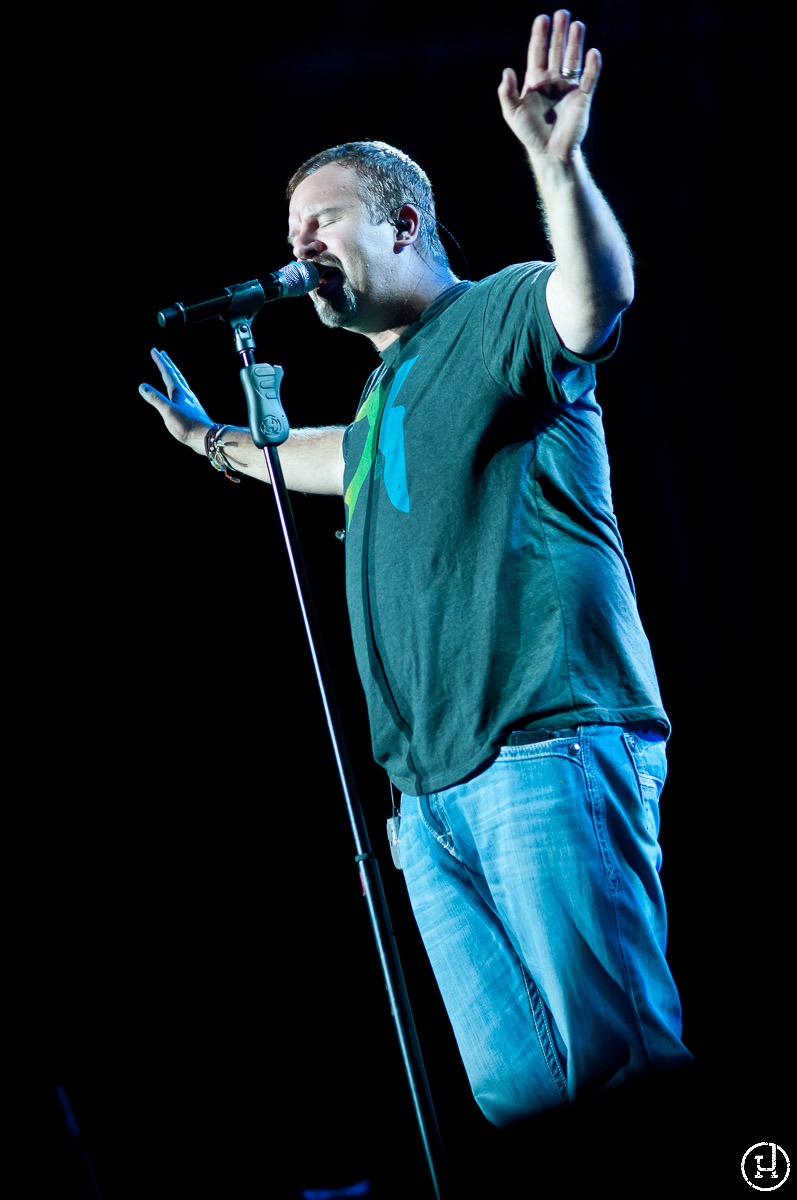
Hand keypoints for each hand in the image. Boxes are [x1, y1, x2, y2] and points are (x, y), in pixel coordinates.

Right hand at [139, 348, 211, 454]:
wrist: (206, 437)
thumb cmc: (187, 426)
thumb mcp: (168, 412)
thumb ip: (156, 399)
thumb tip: (142, 386)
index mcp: (178, 392)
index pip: (167, 372)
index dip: (160, 361)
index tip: (154, 350)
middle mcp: (185, 393)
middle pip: (175, 374)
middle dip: (167, 363)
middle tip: (162, 353)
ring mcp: (189, 400)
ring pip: (180, 382)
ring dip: (174, 372)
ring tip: (170, 368)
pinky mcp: (192, 408)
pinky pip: (183, 391)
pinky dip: (178, 385)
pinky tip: (179, 391)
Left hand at [498, 10, 600, 162]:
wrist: (550, 152)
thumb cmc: (530, 133)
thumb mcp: (512, 113)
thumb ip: (507, 92)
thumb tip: (507, 70)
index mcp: (536, 81)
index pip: (538, 52)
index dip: (540, 36)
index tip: (542, 19)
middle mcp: (553, 81)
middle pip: (557, 51)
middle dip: (559, 33)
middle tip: (562, 13)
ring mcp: (569, 87)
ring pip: (573, 59)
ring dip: (575, 43)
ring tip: (578, 25)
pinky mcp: (582, 97)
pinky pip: (589, 78)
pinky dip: (592, 66)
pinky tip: (593, 53)